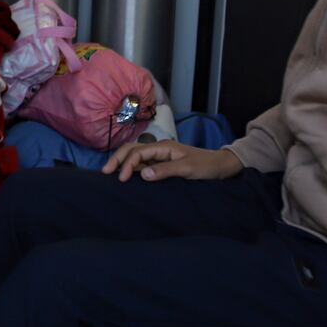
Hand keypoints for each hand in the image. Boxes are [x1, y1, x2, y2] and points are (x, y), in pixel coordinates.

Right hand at [102, 140, 241, 181]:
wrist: (222, 167)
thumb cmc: (207, 166)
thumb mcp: (187, 169)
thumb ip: (165, 171)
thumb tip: (142, 174)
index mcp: (164, 147)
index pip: (138, 152)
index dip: (127, 164)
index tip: (122, 179)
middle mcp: (160, 149)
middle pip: (132, 149)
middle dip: (117, 158)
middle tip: (105, 172)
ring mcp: (161, 156)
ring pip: (136, 156)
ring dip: (123, 162)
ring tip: (111, 173)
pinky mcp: (163, 164)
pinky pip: (143, 164)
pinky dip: (132, 168)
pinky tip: (127, 176)